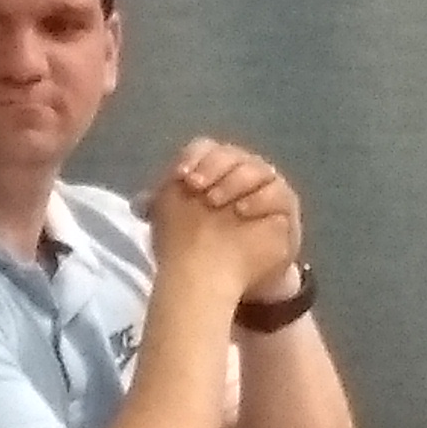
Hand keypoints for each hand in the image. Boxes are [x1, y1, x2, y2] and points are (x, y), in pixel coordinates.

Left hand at [152, 138, 304, 299]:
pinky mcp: (285, 208)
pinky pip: (279, 193)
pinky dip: (260, 198)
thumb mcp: (173, 225)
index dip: (194, 157)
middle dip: (213, 166)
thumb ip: (159, 208)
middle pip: (232, 154)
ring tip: (214, 201)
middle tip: (195, 186)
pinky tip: (241, 211)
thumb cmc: (198, 246)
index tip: (178, 176)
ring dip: (234, 180)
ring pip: (258, 168)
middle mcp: (241, 172)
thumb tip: (141, 203)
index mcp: (213, 169)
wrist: (225, 278)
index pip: (206, 148)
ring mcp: (267, 187)